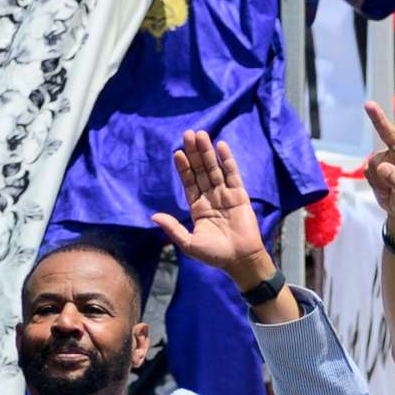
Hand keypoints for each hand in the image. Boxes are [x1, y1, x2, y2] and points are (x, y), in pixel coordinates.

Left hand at [152, 129, 271, 282]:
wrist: (240, 260)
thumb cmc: (215, 255)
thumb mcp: (189, 243)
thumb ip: (173, 228)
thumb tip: (154, 215)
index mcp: (197, 208)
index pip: (189, 182)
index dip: (183, 168)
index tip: (178, 152)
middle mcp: (210, 198)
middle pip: (201, 171)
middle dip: (195, 153)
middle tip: (189, 134)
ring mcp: (225, 196)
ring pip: (215, 169)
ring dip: (208, 152)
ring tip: (202, 135)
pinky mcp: (239, 196)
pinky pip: (233, 175)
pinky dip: (227, 160)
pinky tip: (221, 146)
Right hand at [361, 99, 394, 238]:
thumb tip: (382, 167)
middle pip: (389, 134)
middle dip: (378, 119)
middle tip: (368, 105)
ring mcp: (386, 158)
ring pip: (375, 162)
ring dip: (379, 178)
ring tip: (391, 189)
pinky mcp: (374, 166)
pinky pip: (368, 171)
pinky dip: (374, 182)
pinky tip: (383, 188)